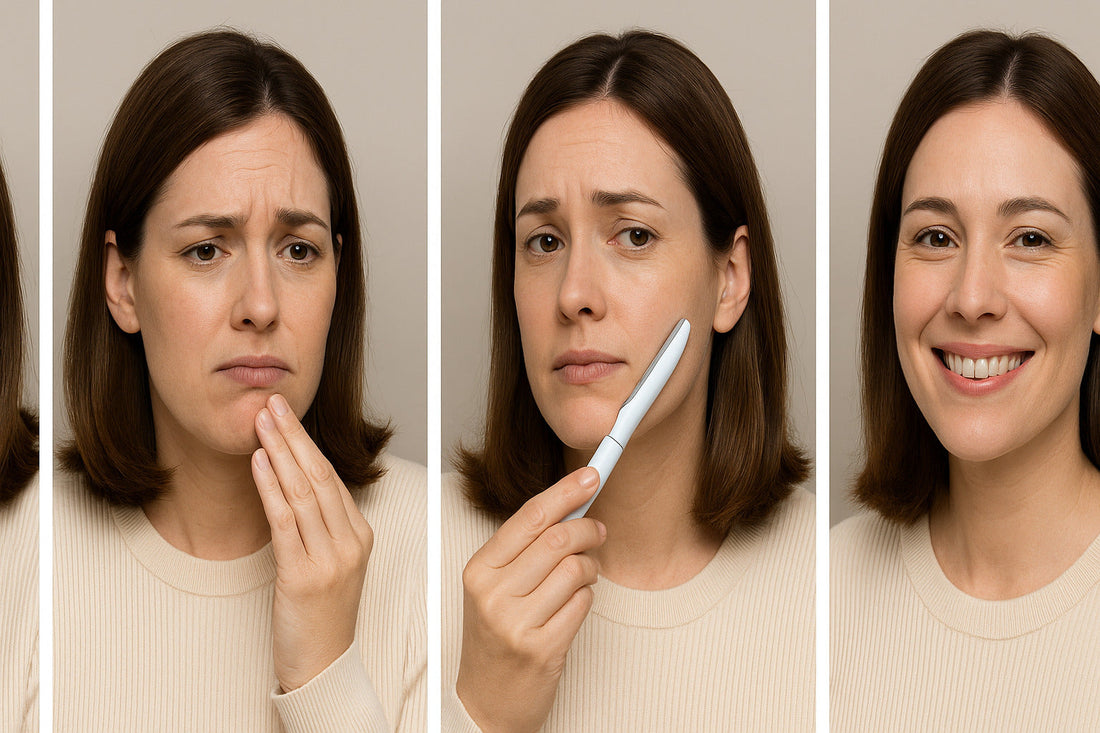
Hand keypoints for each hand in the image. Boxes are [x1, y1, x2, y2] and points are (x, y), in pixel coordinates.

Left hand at [252, 392, 372, 691]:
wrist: (323, 665)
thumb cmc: (321, 615)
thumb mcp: (331, 564)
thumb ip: (321, 527)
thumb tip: (293, 485)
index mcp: (360, 535)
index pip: (332, 479)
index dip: (307, 443)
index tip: (286, 416)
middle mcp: (350, 543)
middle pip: (320, 477)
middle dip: (294, 437)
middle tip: (273, 405)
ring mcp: (330, 559)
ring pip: (304, 493)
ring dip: (280, 453)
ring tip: (261, 424)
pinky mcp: (304, 576)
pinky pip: (286, 522)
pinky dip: (271, 488)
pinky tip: (260, 464)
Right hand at [456, 467, 606, 732]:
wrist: (487, 700)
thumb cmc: (497, 635)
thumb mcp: (496, 587)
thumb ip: (526, 548)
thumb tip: (570, 503)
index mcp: (478, 570)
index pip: (528, 517)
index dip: (565, 491)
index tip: (591, 475)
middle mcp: (493, 594)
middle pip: (557, 539)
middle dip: (588, 528)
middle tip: (599, 530)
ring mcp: (516, 623)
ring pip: (576, 569)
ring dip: (590, 568)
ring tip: (583, 577)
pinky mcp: (542, 648)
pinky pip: (583, 603)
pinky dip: (587, 598)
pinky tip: (574, 605)